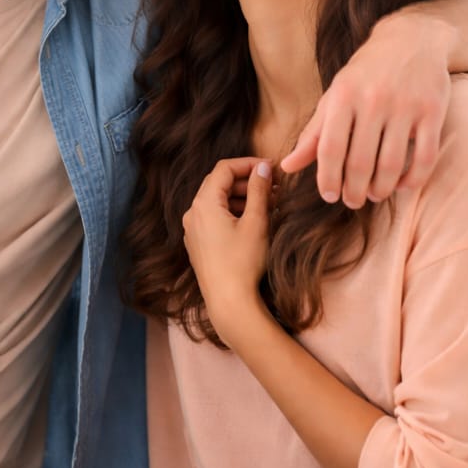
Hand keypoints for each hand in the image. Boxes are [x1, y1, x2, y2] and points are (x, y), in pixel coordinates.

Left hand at [182, 157, 273, 344]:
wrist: (229, 304)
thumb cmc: (243, 262)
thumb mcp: (256, 222)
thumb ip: (259, 190)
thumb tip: (264, 168)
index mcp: (203, 204)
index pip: (224, 169)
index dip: (249, 164)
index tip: (271, 168)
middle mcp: (193, 214)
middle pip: (219, 184)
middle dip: (248, 182)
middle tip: (275, 186)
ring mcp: (193, 230)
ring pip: (218, 202)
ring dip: (243, 198)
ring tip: (270, 204)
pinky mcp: (199, 245)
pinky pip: (214, 219)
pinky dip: (233, 213)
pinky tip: (254, 221)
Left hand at [279, 12, 451, 207]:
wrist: (411, 38)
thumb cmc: (366, 73)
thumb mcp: (335, 95)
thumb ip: (314, 133)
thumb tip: (287, 166)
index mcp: (344, 95)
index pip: (331, 149)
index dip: (328, 179)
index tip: (330, 196)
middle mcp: (373, 99)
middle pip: (361, 162)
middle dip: (355, 190)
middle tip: (353, 201)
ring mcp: (405, 105)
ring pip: (392, 164)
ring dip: (381, 190)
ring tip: (375, 195)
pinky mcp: (433, 111)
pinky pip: (424, 157)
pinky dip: (412, 180)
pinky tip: (401, 185)